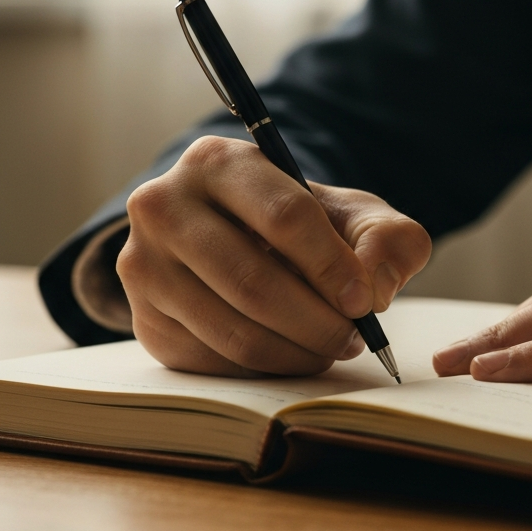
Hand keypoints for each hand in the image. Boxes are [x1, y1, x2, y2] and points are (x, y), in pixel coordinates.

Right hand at [117, 136, 430, 375]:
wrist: (241, 239)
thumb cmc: (303, 224)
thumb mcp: (355, 214)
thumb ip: (387, 238)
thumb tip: (373, 288)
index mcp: (218, 162)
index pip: (284, 217)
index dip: (332, 266)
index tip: (364, 301)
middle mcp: (163, 207)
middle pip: (253, 283)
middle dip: (318, 321)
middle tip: (354, 338)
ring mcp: (143, 266)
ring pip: (233, 330)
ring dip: (297, 351)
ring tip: (332, 347)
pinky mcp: (145, 320)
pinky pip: (214, 362)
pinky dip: (266, 368)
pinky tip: (293, 353)